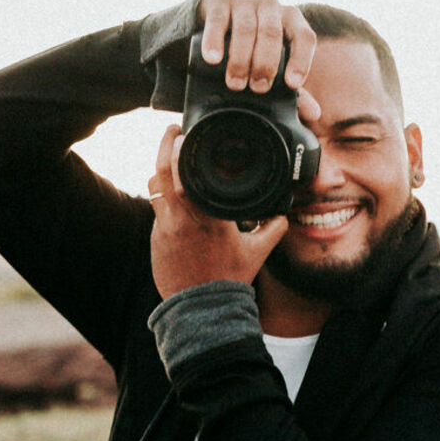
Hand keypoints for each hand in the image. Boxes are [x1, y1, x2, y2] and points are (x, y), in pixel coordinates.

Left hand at [148, 124, 289, 300]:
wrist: (202, 310)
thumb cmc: (229, 280)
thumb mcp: (256, 253)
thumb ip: (272, 230)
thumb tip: (283, 215)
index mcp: (212, 217)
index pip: (191, 175)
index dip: (182, 150)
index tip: (184, 133)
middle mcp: (185, 219)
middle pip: (166, 173)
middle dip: (165, 147)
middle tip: (171, 130)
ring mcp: (167, 228)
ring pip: (156, 188)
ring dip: (161, 170)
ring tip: (168, 156)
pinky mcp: (157, 239)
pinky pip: (157, 209)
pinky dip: (163, 196)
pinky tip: (169, 188)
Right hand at [198, 0, 319, 114]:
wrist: (217, 20)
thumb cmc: (253, 47)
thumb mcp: (273, 65)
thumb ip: (293, 90)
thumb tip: (314, 114)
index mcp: (291, 19)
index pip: (304, 37)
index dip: (301, 60)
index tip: (292, 85)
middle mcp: (270, 6)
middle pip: (272, 33)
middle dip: (265, 63)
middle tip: (258, 88)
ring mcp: (244, 1)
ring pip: (246, 28)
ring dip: (240, 58)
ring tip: (235, 84)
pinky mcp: (219, 0)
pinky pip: (218, 19)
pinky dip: (215, 40)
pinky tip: (212, 59)